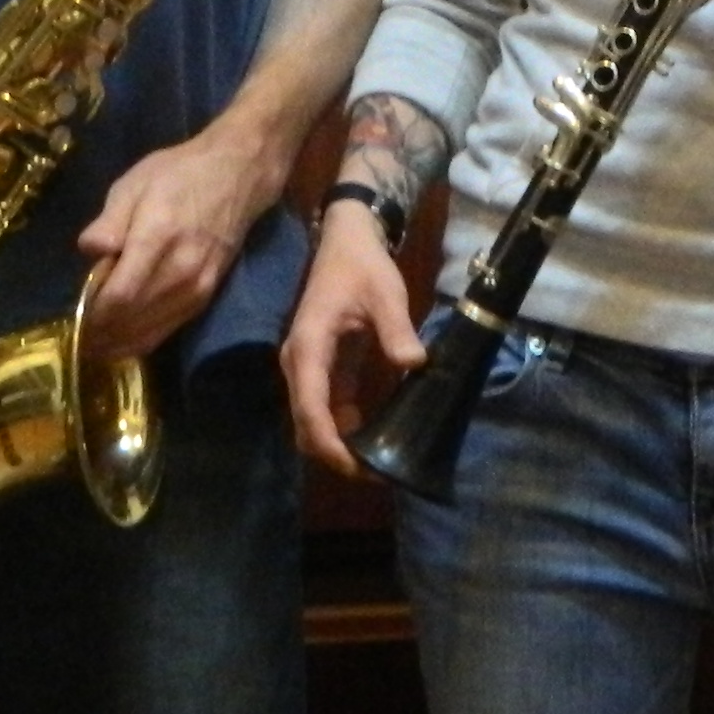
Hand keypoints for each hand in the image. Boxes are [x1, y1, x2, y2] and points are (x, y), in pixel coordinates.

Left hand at [74, 124, 279, 366]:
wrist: (236, 175)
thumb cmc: (178, 174)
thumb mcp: (133, 185)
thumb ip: (109, 222)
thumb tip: (89, 253)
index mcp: (157, 238)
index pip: (120, 295)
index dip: (94, 314)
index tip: (73, 319)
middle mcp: (180, 271)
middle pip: (132, 319)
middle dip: (100, 333)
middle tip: (76, 339)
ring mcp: (197, 287)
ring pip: (150, 331)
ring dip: (119, 343)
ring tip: (93, 346)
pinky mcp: (206, 296)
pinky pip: (169, 329)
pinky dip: (142, 340)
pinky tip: (122, 342)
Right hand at [280, 206, 425, 470]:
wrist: (346, 241)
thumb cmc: (362, 266)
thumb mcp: (385, 293)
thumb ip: (396, 329)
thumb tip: (414, 363)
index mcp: (308, 346)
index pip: (310, 406)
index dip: (329, 442)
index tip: (355, 467)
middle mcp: (299, 363)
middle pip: (305, 424)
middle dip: (334, 453)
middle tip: (375, 472)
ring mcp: (309, 368)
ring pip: (313, 421)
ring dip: (339, 444)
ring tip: (379, 461)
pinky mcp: (323, 370)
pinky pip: (328, 409)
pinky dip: (346, 428)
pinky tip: (376, 436)